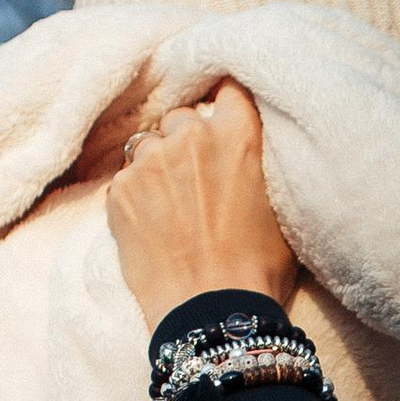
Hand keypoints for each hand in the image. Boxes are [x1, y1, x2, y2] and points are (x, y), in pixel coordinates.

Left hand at [105, 80, 295, 332]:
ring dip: (158, 166)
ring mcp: (150, 162)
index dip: (223, 101)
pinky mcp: (119, 191)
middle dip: (188, 141)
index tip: (221, 115)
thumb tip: (248, 155)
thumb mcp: (280, 209)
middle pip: (182, 118)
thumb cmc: (258, 270)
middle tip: (198, 180)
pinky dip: (136, 196)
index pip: (227, 88)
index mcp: (237, 135)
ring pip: (148, 145)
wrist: (210, 312)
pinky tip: (153, 227)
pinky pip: (125, 179)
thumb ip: (259, 165)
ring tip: (172, 207)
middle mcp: (190, 137)